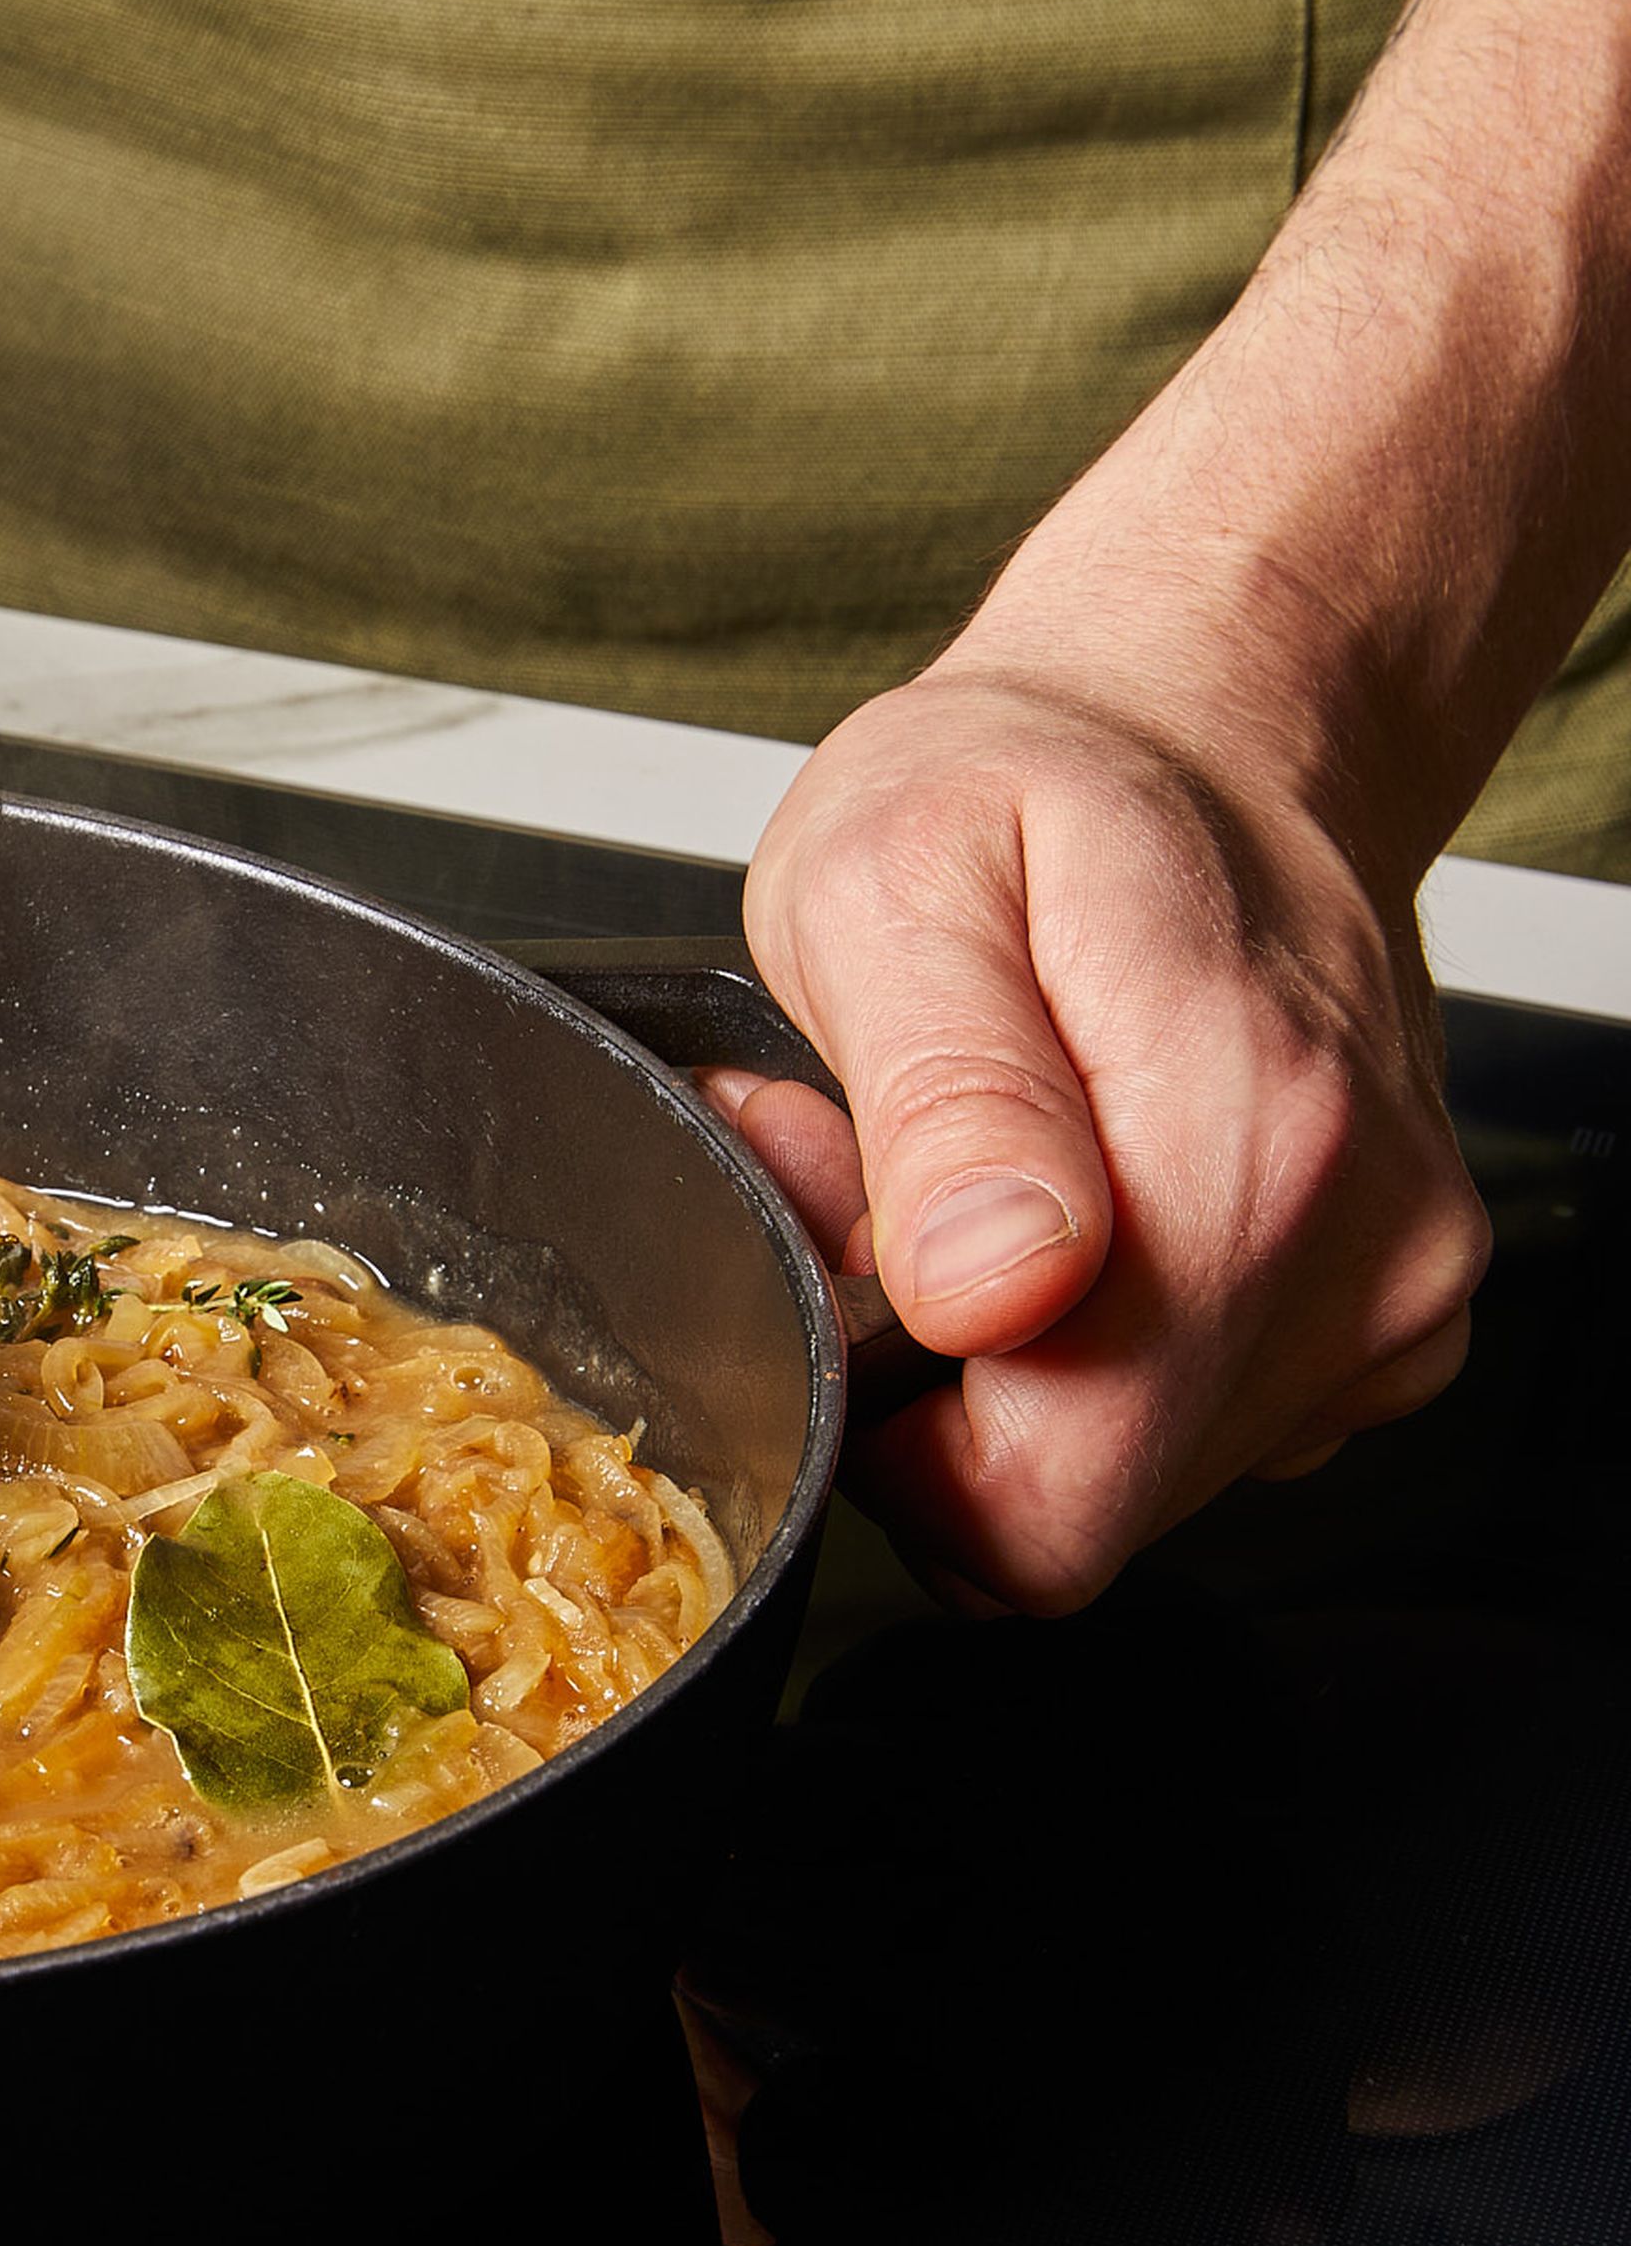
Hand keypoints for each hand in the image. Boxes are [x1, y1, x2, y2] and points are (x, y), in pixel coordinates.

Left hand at [723, 664, 1488, 1612]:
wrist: (1203, 736)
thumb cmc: (1030, 789)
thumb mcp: (898, 881)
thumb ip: (943, 1099)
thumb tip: (999, 1290)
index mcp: (1244, 1141)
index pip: (1046, 1505)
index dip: (896, 1427)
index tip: (858, 1248)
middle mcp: (1355, 1240)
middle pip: (1077, 1509)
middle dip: (939, 1388)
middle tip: (887, 1185)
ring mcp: (1386, 1291)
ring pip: (1128, 1480)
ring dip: (1011, 1366)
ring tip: (969, 1172)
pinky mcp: (1380, 1315)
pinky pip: (1191, 1434)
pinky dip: (1098, 1352)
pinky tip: (1061, 1207)